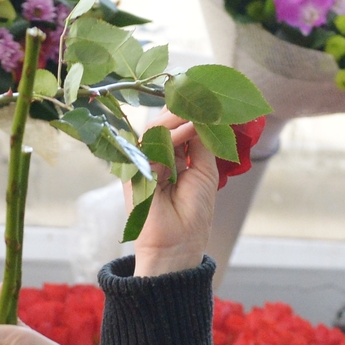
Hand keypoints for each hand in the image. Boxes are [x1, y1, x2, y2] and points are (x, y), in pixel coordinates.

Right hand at [131, 113, 223, 277]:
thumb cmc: (194, 214)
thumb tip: (203, 113)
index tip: (210, 100)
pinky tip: (189, 128)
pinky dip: (173, 133)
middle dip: (185, 109)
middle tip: (205, 100)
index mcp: (173, 160)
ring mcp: (143, 163)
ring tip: (200, 115)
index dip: (190, 112)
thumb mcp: (205, 170)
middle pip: (165, 123)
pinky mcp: (134, 170)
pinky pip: (152, 143)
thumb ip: (202, 142)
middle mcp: (156, 158)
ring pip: (157, 129)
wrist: (178, 244)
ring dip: (181, 118)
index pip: (178, 127)